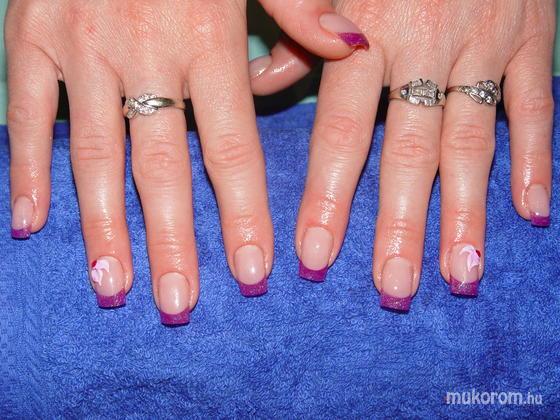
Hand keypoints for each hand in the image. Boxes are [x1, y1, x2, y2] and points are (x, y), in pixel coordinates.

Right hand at [5, 0, 367, 323]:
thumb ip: (302, 7)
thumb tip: (353, 46)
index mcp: (209, 38)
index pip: (233, 147)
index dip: (243, 214)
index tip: (250, 273)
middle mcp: (146, 52)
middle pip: (163, 167)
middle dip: (172, 241)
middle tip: (178, 303)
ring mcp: (82, 46)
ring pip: (95, 152)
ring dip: (103, 226)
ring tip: (114, 285)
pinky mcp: (31, 34)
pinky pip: (26, 112)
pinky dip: (25, 168)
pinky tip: (30, 223)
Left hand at [251, 0, 554, 307]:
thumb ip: (292, 27)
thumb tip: (259, 85)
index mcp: (363, 30)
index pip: (339, 133)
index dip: (328, 199)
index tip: (316, 260)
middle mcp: (424, 45)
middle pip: (410, 153)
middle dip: (402, 226)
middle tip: (394, 289)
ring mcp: (485, 40)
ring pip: (474, 140)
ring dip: (469, 212)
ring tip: (461, 272)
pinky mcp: (534, 31)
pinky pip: (536, 103)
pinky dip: (536, 158)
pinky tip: (532, 213)